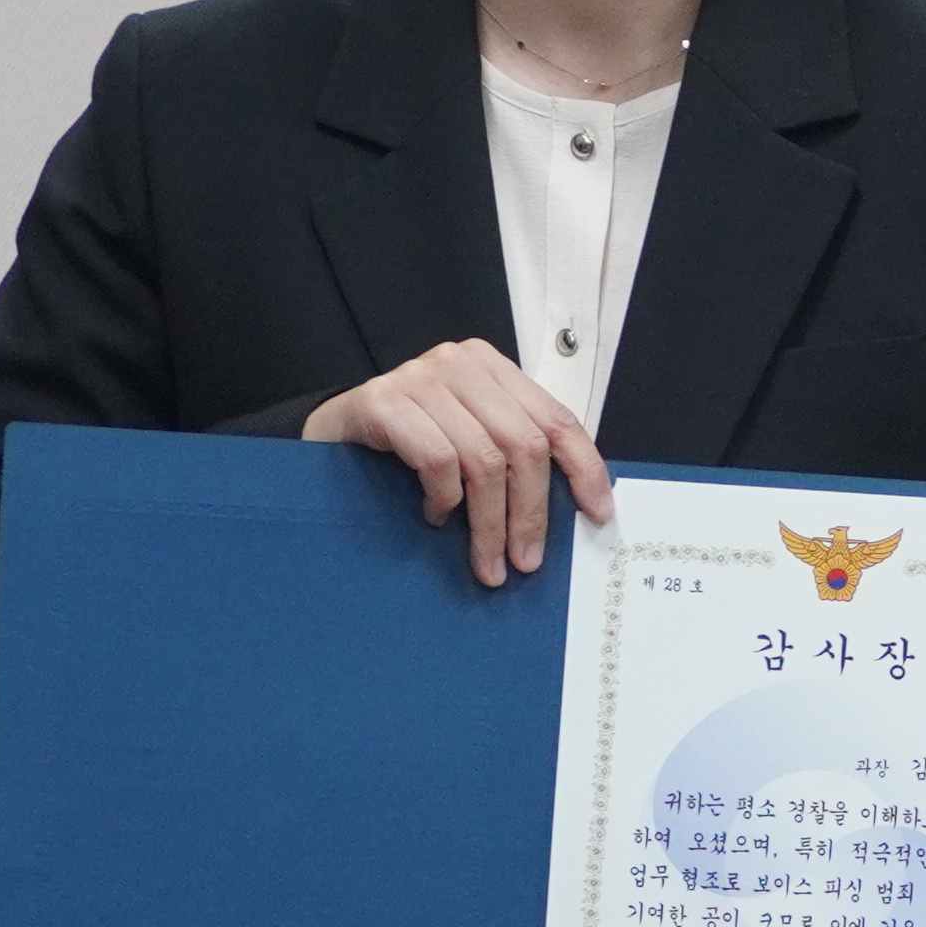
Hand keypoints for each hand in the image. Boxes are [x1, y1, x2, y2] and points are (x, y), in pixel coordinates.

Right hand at [305, 340, 612, 586]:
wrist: (328, 436)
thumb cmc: (407, 443)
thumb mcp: (469, 439)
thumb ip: (512, 453)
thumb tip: (574, 509)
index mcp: (493, 368)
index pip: (557, 419)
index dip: (584, 468)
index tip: (597, 515)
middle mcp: (460, 363)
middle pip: (523, 445)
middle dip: (530, 514)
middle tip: (525, 563)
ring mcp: (420, 378)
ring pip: (484, 460)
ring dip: (488, 525)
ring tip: (486, 562)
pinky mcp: (383, 401)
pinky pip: (437, 460)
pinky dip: (444, 500)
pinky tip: (435, 517)